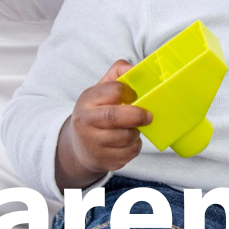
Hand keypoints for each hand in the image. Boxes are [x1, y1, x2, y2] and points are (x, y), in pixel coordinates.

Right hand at [55, 60, 152, 188]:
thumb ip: (116, 75)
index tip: (134, 95)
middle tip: (148, 116)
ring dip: (135, 132)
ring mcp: (93, 144)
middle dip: (136, 115)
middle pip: (114, 117)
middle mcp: (85, 122)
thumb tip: (132, 67)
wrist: (80, 146)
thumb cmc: (96, 113)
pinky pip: (128, 153)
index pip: (111, 91)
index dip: (128, 92)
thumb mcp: (100, 91)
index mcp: (86, 101)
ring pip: (124, 138)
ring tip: (132, 128)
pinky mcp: (104, 160)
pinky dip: (134, 147)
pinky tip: (128, 142)